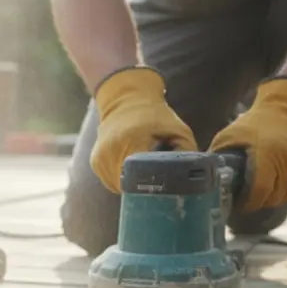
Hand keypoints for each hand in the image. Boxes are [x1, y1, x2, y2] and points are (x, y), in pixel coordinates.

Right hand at [89, 67, 197, 192]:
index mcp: (129, 142)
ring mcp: (99, 158)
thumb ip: (187, 151)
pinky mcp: (95, 162)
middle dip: (143, 188)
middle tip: (157, 180)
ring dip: (132, 186)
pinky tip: (132, 169)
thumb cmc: (153, 114)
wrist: (125, 99)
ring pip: (118, 188)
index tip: (162, 186)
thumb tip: (191, 176)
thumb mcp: (177, 129)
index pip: (138, 179)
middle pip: (127, 187)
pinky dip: (122, 180)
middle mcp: (109, 151)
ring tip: (144, 172)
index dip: (152, 187)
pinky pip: (110, 182)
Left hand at [208, 77, 286, 210]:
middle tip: (251, 193)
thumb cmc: (257, 123)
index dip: (247, 202)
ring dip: (275, 196)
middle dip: (259, 199)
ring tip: (266, 186)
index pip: (259, 193)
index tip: (240, 202)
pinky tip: (281, 181)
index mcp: (267, 157)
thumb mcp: (231, 134)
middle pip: (272, 198)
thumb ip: (219, 155)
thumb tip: (206, 177)